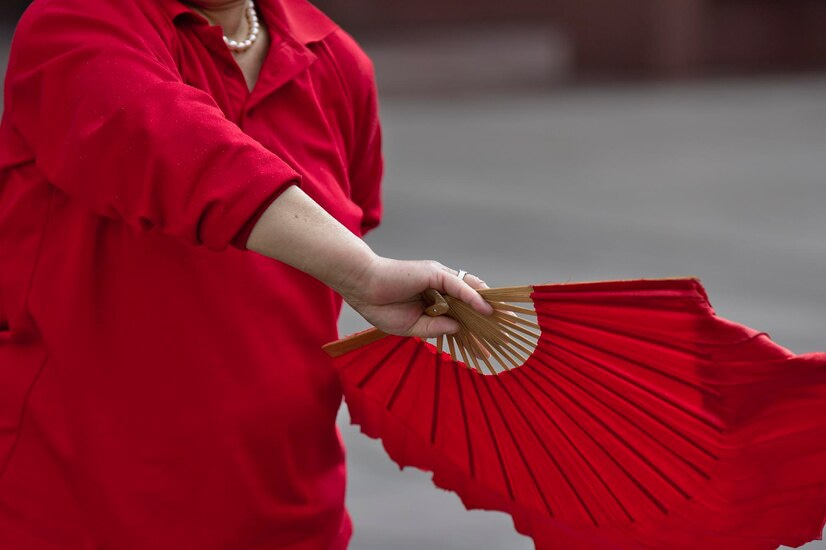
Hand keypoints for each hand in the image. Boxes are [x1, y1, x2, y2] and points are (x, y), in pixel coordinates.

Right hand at [340, 256, 492, 337]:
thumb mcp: (412, 327)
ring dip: (489, 304)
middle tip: (509, 328)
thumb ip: (436, 328)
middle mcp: (439, 287)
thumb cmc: (380, 305)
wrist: (361, 288)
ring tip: (506, 318)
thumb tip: (459, 328)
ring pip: (470, 290)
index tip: (491, 342)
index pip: (461, 312)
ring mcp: (437, 278)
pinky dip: (473, 296)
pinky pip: (458, 285)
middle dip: (491, 314)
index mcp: (432, 300)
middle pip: (471, 300)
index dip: (477, 325)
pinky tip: (486, 308)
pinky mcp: (434, 272)